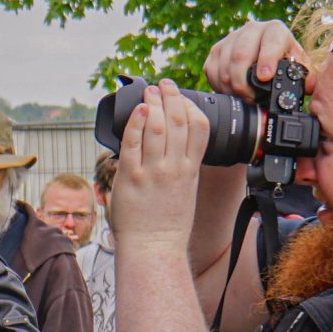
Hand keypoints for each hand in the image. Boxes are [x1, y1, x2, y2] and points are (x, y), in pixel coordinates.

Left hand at [110, 80, 210, 246]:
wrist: (154, 247)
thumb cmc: (167, 223)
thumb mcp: (185, 190)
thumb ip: (181, 167)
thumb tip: (171, 146)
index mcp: (191, 170)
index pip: (200, 129)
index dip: (191, 107)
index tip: (182, 97)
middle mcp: (175, 168)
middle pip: (178, 121)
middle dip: (171, 97)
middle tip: (164, 84)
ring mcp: (154, 172)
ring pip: (158, 127)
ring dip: (153, 104)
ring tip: (150, 91)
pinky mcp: (132, 177)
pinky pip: (133, 143)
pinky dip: (136, 123)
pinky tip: (138, 111)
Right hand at [203, 20, 308, 100]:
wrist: (264, 58)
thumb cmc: (284, 63)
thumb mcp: (299, 68)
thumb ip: (306, 76)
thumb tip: (309, 86)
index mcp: (275, 30)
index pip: (269, 41)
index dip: (266, 59)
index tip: (264, 77)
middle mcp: (251, 29)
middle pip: (240, 54)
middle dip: (243, 81)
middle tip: (250, 98)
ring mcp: (231, 38)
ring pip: (224, 64)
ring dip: (231, 86)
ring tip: (242, 98)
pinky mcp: (216, 50)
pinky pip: (211, 69)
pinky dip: (218, 84)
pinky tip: (230, 91)